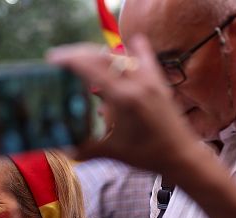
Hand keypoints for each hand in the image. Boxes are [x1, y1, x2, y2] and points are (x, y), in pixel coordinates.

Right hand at [47, 36, 212, 177]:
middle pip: (102, 57)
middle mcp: (137, 83)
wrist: (182, 156)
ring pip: (120, 56)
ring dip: (100, 57)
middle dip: (79, 55)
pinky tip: (129, 44)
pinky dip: (134, 49)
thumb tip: (61, 149)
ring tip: (85, 65)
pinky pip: (145, 57)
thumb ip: (85, 148)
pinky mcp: (159, 82)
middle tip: (62, 60)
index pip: (91, 68)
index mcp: (123, 98)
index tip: (53, 59)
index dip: (69, 60)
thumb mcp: (112, 152)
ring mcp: (150, 80)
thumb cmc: (148, 156)